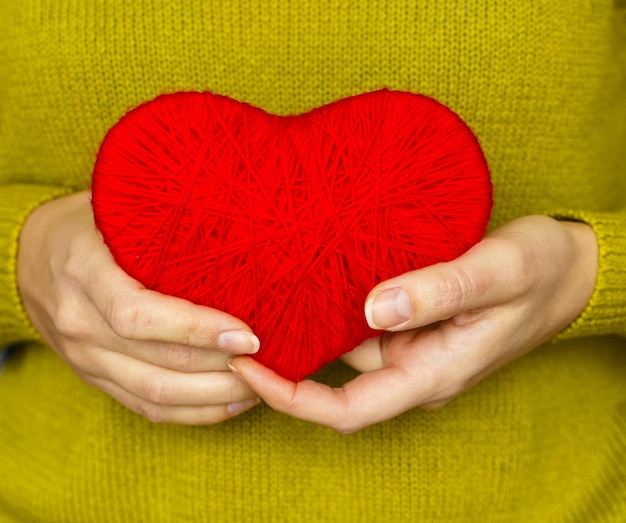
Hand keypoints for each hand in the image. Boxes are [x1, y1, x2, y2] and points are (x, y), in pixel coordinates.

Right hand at [17, 191, 260, 424]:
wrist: (27, 259)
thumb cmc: (88, 226)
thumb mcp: (114, 207)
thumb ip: (161, 216)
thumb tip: (235, 218)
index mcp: (84, 271)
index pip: (138, 314)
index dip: (195, 330)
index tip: (247, 333)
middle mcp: (79, 322)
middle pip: (157, 363)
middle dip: (221, 369)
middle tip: (269, 360)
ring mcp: (84, 357)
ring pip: (156, 394)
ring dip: (215, 397)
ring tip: (259, 384)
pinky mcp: (95, 377)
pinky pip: (146, 407)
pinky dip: (194, 413)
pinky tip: (232, 403)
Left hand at [229, 215, 597, 432]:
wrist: (572, 269)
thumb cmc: (543, 272)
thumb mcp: (497, 273)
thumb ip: (439, 291)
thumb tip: (373, 308)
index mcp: (433, 372)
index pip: (349, 409)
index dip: (292, 398)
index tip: (247, 369)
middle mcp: (417, 367)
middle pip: (337, 381)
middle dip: (288, 364)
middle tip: (241, 325)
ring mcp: (416, 346)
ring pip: (349, 348)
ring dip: (311, 328)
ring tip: (268, 291)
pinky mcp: (417, 324)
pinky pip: (366, 324)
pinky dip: (337, 309)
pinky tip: (315, 278)